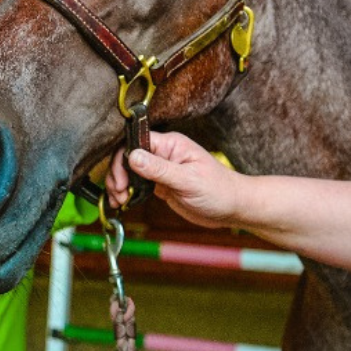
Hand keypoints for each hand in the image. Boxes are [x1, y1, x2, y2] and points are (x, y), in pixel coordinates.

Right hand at [106, 131, 238, 227]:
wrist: (232, 208)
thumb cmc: (218, 190)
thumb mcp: (188, 180)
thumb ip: (159, 169)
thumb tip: (133, 156)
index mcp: (170, 144)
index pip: (136, 142)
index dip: (123, 159)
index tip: (121, 180)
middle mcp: (163, 154)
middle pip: (128, 156)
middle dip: (118, 174)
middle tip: (119, 193)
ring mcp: (160, 169)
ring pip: (130, 171)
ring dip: (120, 185)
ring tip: (119, 200)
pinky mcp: (160, 184)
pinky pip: (137, 184)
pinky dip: (127, 193)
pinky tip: (124, 202)